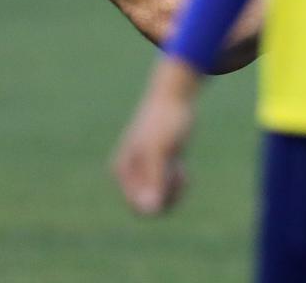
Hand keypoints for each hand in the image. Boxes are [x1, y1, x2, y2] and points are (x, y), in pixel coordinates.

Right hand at [112, 57, 200, 215]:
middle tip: (179, 176)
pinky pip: (167, 190)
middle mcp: (130, 174)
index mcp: (122, 171)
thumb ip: (155, 180)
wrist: (176, 96)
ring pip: (160, 200)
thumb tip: (151, 210)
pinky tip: (183, 169)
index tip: (172, 179)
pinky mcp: (160, 167)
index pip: (138, 207)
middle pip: (149, 207)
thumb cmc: (165, 121)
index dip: (160, 201)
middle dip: (167, 197)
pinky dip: (178, 185)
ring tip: (182, 173)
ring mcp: (145, 171)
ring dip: (174, 192)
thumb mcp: (162, 151)